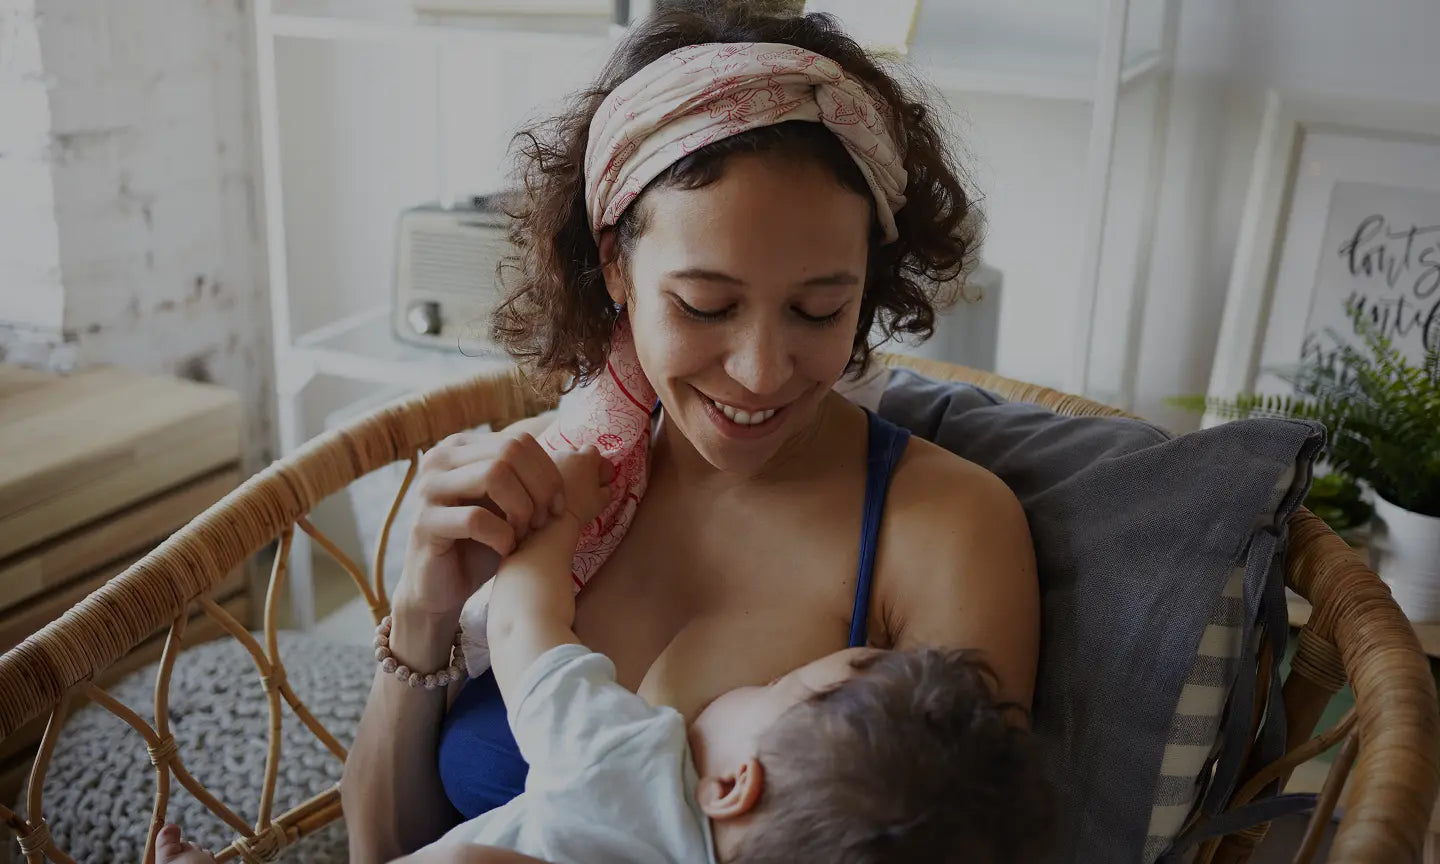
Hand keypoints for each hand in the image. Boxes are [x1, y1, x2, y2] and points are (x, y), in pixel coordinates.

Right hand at [396, 430, 565, 619]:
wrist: (442, 584)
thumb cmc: (482, 540)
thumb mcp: (509, 501)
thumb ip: (531, 476)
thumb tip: (591, 454)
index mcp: (461, 447)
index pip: (520, 441)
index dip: (548, 474)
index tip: (557, 507)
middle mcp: (440, 459)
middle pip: (509, 452)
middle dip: (537, 489)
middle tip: (541, 523)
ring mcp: (429, 488)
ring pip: (493, 475)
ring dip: (521, 509)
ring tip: (523, 534)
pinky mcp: (424, 523)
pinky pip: (475, 519)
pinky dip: (502, 536)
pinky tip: (505, 549)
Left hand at [551, 446, 612, 525]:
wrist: (552, 517)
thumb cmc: (582, 507)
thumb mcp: (602, 500)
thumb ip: (607, 489)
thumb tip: (605, 486)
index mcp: (587, 457)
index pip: (594, 453)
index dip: (597, 464)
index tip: (598, 476)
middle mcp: (568, 452)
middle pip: (576, 452)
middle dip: (579, 462)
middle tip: (580, 479)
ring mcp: (551, 457)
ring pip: (560, 458)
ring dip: (564, 467)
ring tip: (565, 484)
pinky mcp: (536, 467)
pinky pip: (547, 467)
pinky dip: (552, 473)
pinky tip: (550, 488)